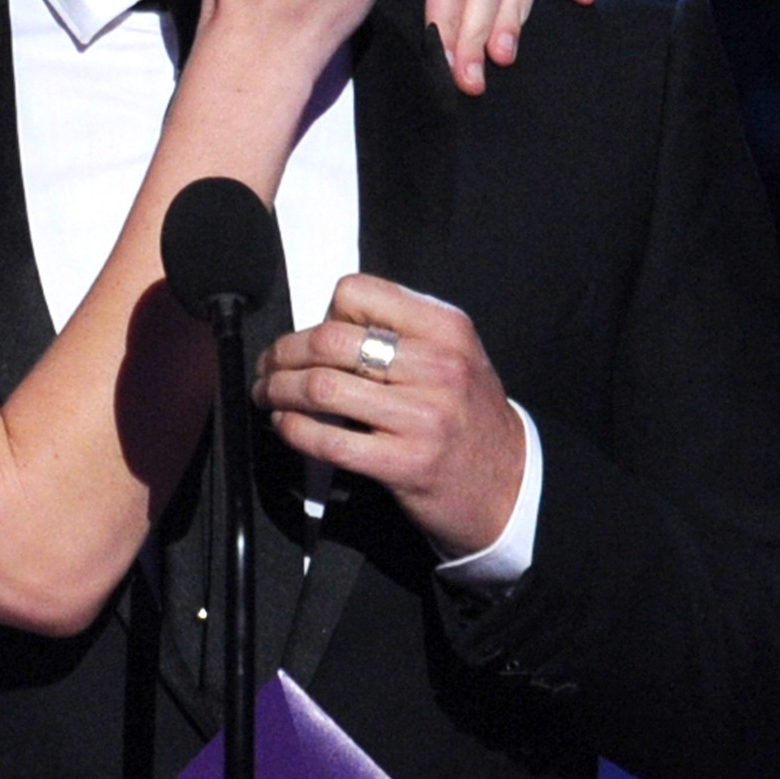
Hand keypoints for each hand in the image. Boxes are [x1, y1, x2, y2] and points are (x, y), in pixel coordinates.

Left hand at [254, 273, 524, 556]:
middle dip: (283, 352)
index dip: (324, 312)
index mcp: (446, 328)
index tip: (312, 335)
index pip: (359, 292)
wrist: (510, 486)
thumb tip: (322, 323)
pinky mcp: (406, 464)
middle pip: (329, 339)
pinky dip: (293, 429)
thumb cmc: (468, 416)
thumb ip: (400, 331)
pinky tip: (285, 425)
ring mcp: (423, 417)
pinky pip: (329, 441)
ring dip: (278, 390)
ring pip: (321, 388)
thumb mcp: (453, 354)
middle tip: (269, 365)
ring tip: (268, 394)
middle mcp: (438, 366)